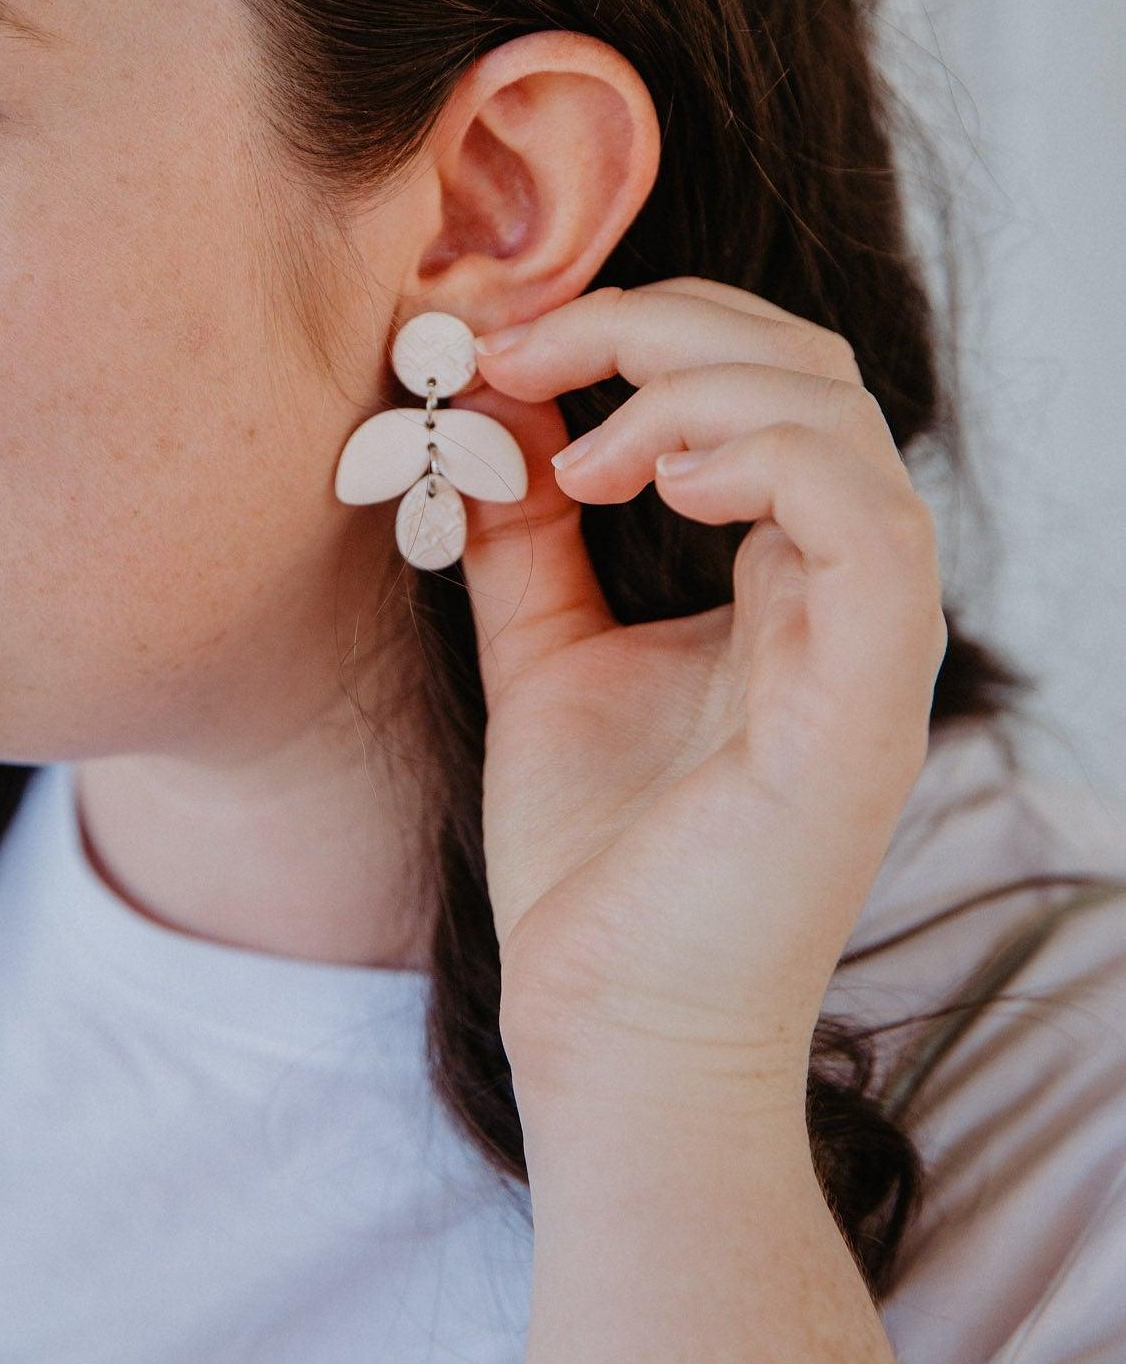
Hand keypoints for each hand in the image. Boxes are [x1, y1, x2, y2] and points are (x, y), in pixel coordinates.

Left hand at [454, 277, 946, 1101]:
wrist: (612, 1036)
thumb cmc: (592, 864)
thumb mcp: (542, 657)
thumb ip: (528, 537)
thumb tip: (493, 409)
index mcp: (783, 578)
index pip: (765, 384)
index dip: (642, 331)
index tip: (508, 348)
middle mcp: (843, 595)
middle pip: (810, 373)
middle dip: (662, 326)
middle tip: (528, 354)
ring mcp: (867, 647)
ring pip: (843, 425)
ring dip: (700, 386)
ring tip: (584, 451)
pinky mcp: (866, 705)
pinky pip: (869, 528)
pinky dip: (770, 459)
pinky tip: (663, 477)